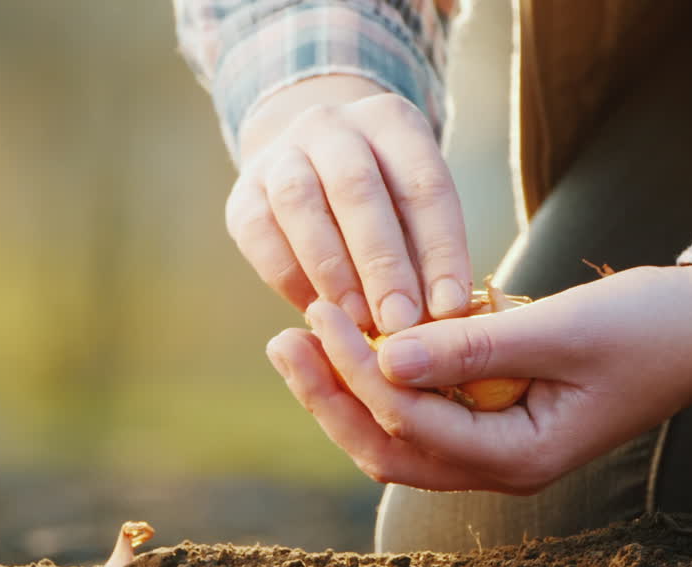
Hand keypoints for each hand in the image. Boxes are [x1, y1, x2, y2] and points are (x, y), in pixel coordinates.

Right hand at [227, 75, 472, 333]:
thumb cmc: (383, 199)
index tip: (448, 307)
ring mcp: (280, 154)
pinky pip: (260, 234)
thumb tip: (440, 313)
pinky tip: (316, 312)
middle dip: (382, 263)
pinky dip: (289, 278)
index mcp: (390, 120)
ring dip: (332, 271)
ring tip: (357, 322)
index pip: (422, 183)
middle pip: (357, 190)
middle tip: (399, 321)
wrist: (310, 164)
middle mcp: (331, 125)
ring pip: (300, 205)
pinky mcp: (243, 193)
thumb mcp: (415, 206)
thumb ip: (426, 250)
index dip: (439, 249)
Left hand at [264, 265, 691, 492]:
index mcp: (520, 458)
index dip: (357, 369)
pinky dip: (385, 382)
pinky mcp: (494, 418)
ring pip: (398, 436)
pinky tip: (355, 342)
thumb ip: (472, 348)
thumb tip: (383, 357)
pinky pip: (422, 412)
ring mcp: (495, 447)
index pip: (410, 421)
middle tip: (285, 340)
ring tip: (301, 341)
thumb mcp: (563, 331)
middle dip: (330, 396)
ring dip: (347, 392)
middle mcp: (499, 466)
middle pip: (388, 447)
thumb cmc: (651, 327)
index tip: (320, 313)